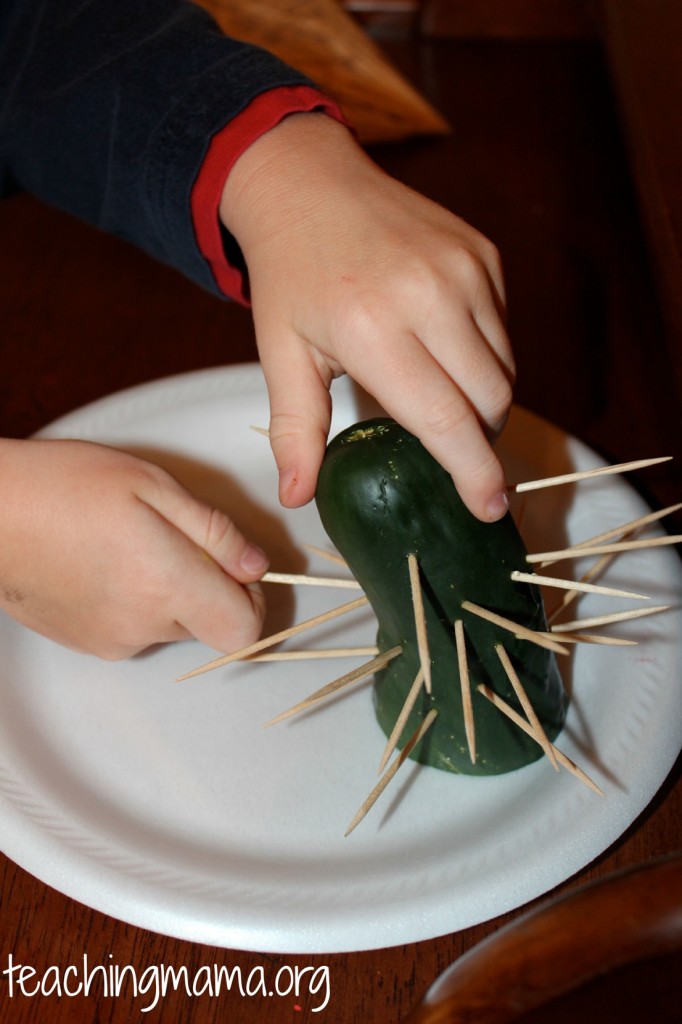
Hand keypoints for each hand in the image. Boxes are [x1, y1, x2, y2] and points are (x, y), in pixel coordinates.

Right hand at [0, 439, 267, 657]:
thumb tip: (254, 565)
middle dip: (204, 585)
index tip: (235, 569)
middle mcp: (143, 626)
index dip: (251, 600)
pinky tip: (104, 562)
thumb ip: (214, 531)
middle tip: (170, 537)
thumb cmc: (62, 487)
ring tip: (127, 544)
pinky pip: (135, 629)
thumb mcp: (152, 486)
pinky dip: (134, 601)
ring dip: (166, 591)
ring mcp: (112, 641)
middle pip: (208, 624)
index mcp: (167, 584)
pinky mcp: (88, 644)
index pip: (244, 628)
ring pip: (170, 625)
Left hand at [221, 114, 513, 521]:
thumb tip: (297, 497)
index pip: (445, 419)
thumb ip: (296, 430)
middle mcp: (429, 296)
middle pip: (490, 400)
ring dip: (485, 400)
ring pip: (505, 368)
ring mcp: (464, 269)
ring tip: (444, 399)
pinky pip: (504, 329)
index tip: (488, 507)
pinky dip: (486, 356)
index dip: (472, 472)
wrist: (309, 184)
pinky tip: (446, 351)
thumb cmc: (292, 277)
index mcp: (374, 329)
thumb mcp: (282, 354)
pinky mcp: (484, 253)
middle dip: (479, 439)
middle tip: (450, 450)